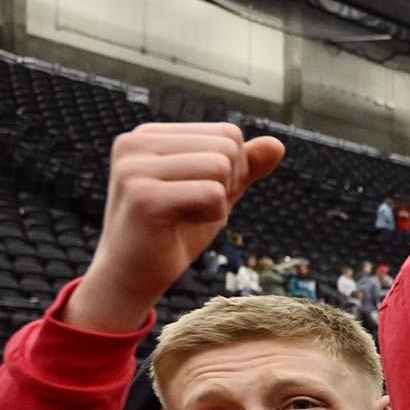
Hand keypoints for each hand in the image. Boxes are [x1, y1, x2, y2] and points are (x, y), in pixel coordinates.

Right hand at [67, 123, 285, 332]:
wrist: (131, 277)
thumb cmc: (172, 233)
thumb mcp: (215, 193)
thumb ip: (244, 167)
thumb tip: (277, 144)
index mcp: (148, 134)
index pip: (227, 133)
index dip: (233, 170)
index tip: (199, 194)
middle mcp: (135, 143)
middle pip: (228, 147)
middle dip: (228, 185)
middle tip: (194, 209)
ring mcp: (135, 168)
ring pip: (221, 167)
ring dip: (219, 202)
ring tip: (185, 216)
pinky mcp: (144, 197)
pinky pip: (213, 194)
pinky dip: (213, 216)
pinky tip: (180, 227)